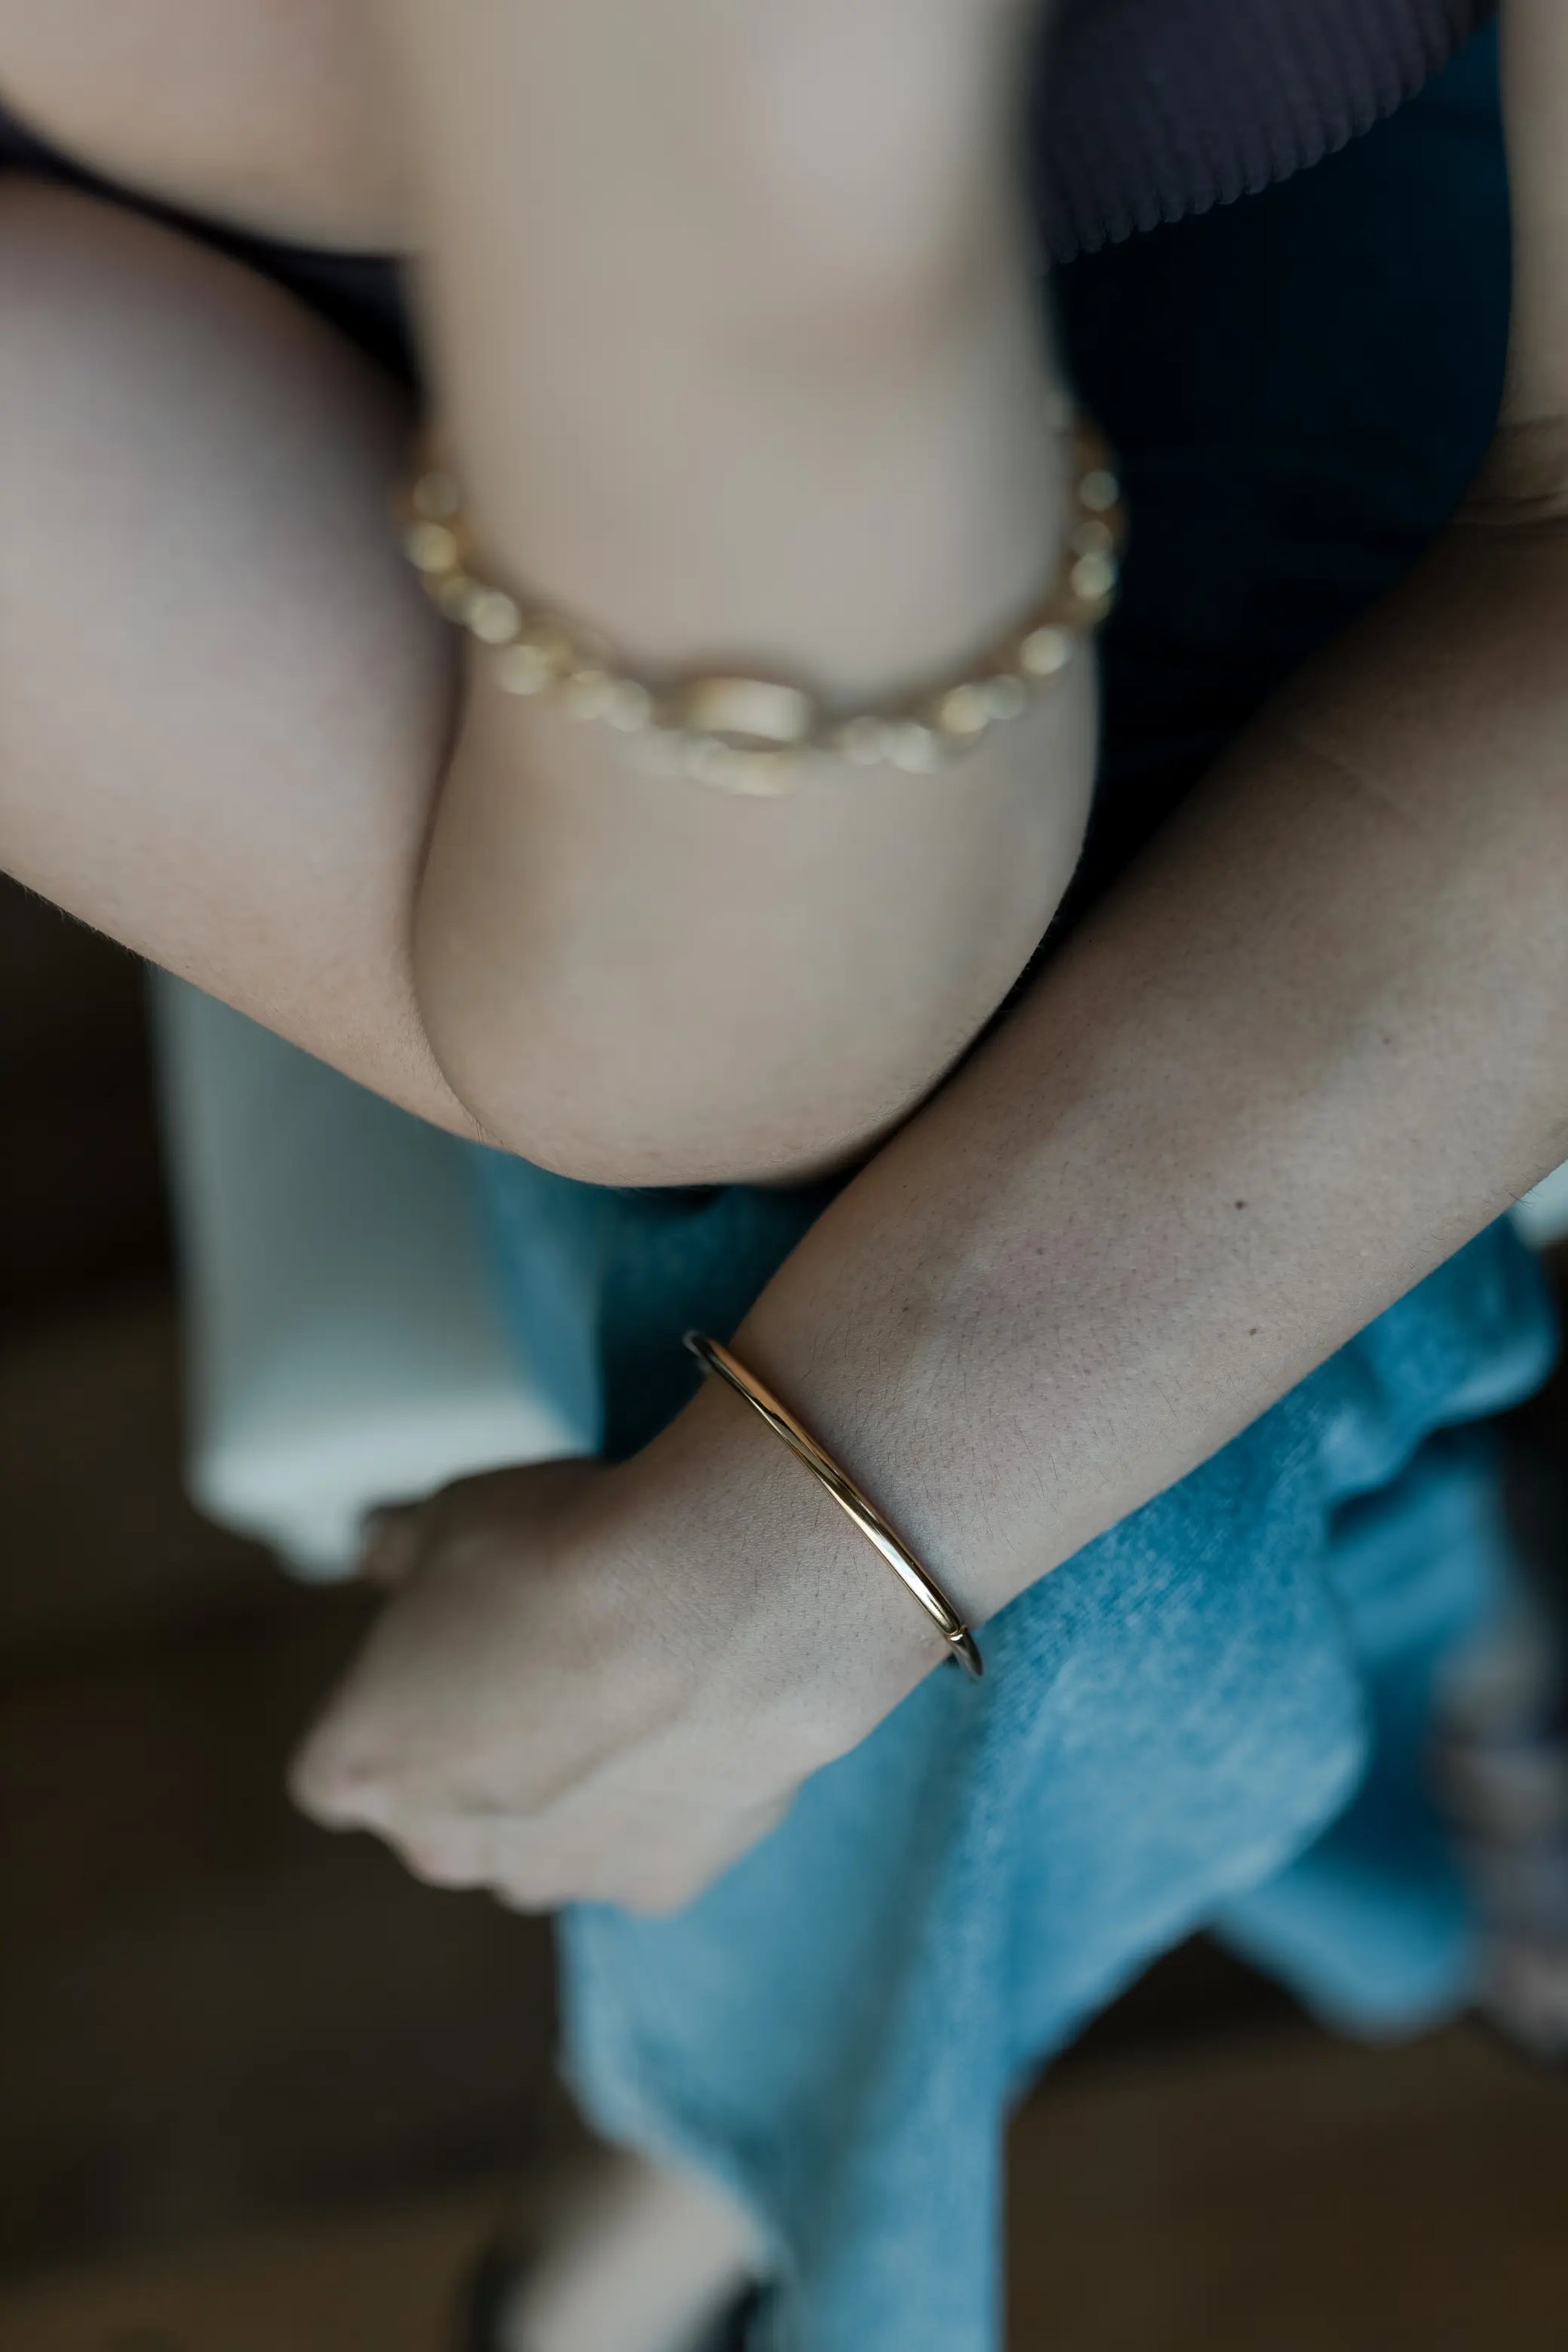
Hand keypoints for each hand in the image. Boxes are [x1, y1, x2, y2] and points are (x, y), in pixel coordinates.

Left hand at [290, 1401, 945, 1914]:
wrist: (711, 1597)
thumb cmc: (557, 1554)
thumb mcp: (447, 1513)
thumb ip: (398, 1548)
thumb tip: (378, 1548)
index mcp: (361, 1769)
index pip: (342, 1765)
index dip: (393, 1706)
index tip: (442, 1652)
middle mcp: (443, 1849)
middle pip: (440, 1816)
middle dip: (477, 1757)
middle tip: (539, 1662)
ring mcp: (553, 1878)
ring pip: (540, 1845)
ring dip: (567, 1790)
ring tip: (627, 1689)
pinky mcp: (656, 1886)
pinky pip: (642, 1849)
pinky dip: (660, 1803)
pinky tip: (689, 1721)